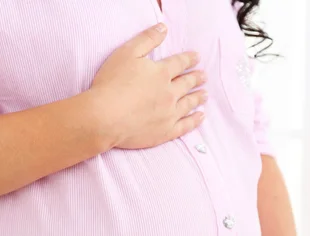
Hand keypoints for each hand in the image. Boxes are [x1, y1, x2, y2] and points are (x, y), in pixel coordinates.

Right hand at [90, 23, 206, 148]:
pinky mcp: (165, 131)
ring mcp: (169, 113)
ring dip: (198, 97)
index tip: (197, 58)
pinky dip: (194, 121)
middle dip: (196, 78)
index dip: (189, 59)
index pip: (179, 63)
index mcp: (161, 73)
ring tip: (205, 94)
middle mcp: (169, 92)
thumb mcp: (126, 53)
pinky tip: (200, 117)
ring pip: (189, 103)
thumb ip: (147, 39)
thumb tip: (163, 28)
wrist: (105, 117)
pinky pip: (185, 126)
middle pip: (187, 83)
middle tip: (203, 76)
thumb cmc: (111, 84)